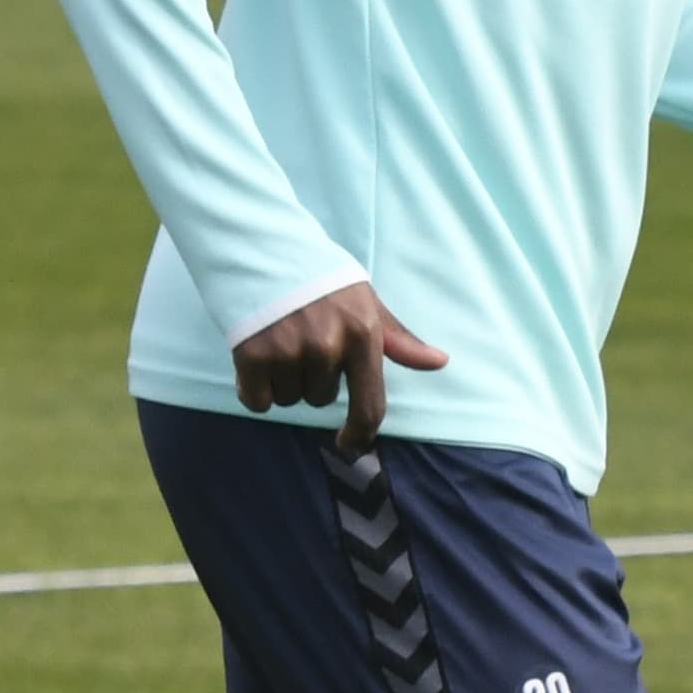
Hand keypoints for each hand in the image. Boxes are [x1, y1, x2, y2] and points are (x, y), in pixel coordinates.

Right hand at [236, 279, 447, 445]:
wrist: (262, 249)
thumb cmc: (320, 280)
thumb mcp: (365, 303)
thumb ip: (399, 340)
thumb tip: (440, 362)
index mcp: (363, 335)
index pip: (370, 405)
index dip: (360, 432)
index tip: (349, 443)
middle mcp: (328, 346)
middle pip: (321, 400)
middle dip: (312, 378)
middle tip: (301, 340)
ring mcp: (289, 351)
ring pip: (289, 400)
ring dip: (283, 381)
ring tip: (279, 340)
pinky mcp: (252, 355)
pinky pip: (258, 400)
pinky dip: (254, 387)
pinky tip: (255, 356)